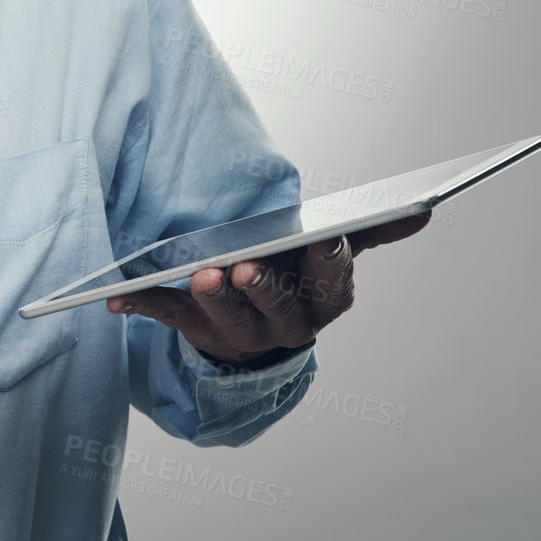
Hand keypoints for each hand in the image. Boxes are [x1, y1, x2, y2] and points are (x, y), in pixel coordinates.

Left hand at [107, 213, 432, 365]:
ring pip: (225, 318)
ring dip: (211, 297)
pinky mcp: (194, 330)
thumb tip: (425, 207)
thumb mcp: (331, 255)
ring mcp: (238, 333)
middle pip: (277, 308)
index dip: (326, 262)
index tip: (322, 237)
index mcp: (322, 301)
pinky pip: (165, 317)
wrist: (254, 331)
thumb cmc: (296, 276)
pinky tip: (116, 296)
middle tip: (245, 266)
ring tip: (199, 273)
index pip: (331, 283)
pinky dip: (140, 304)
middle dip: (262, 288)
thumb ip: (371, 230)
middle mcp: (285, 325)